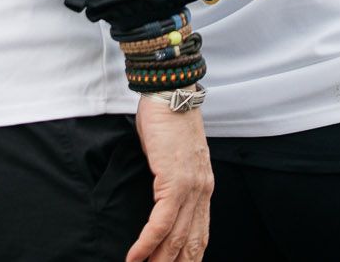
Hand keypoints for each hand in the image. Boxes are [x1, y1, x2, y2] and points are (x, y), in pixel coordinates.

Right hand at [126, 95, 211, 261]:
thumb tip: (160, 198)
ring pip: (176, 238)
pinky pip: (160, 223)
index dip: (189, 258)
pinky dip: (146, 244)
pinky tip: (135, 258)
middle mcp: (202, 191)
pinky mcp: (174, 181)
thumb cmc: (168, 121)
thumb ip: (173, 180)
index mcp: (204, 187)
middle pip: (191, 243)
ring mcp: (190, 187)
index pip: (200, 234)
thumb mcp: (175, 156)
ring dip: (159, 261)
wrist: (171, 94)